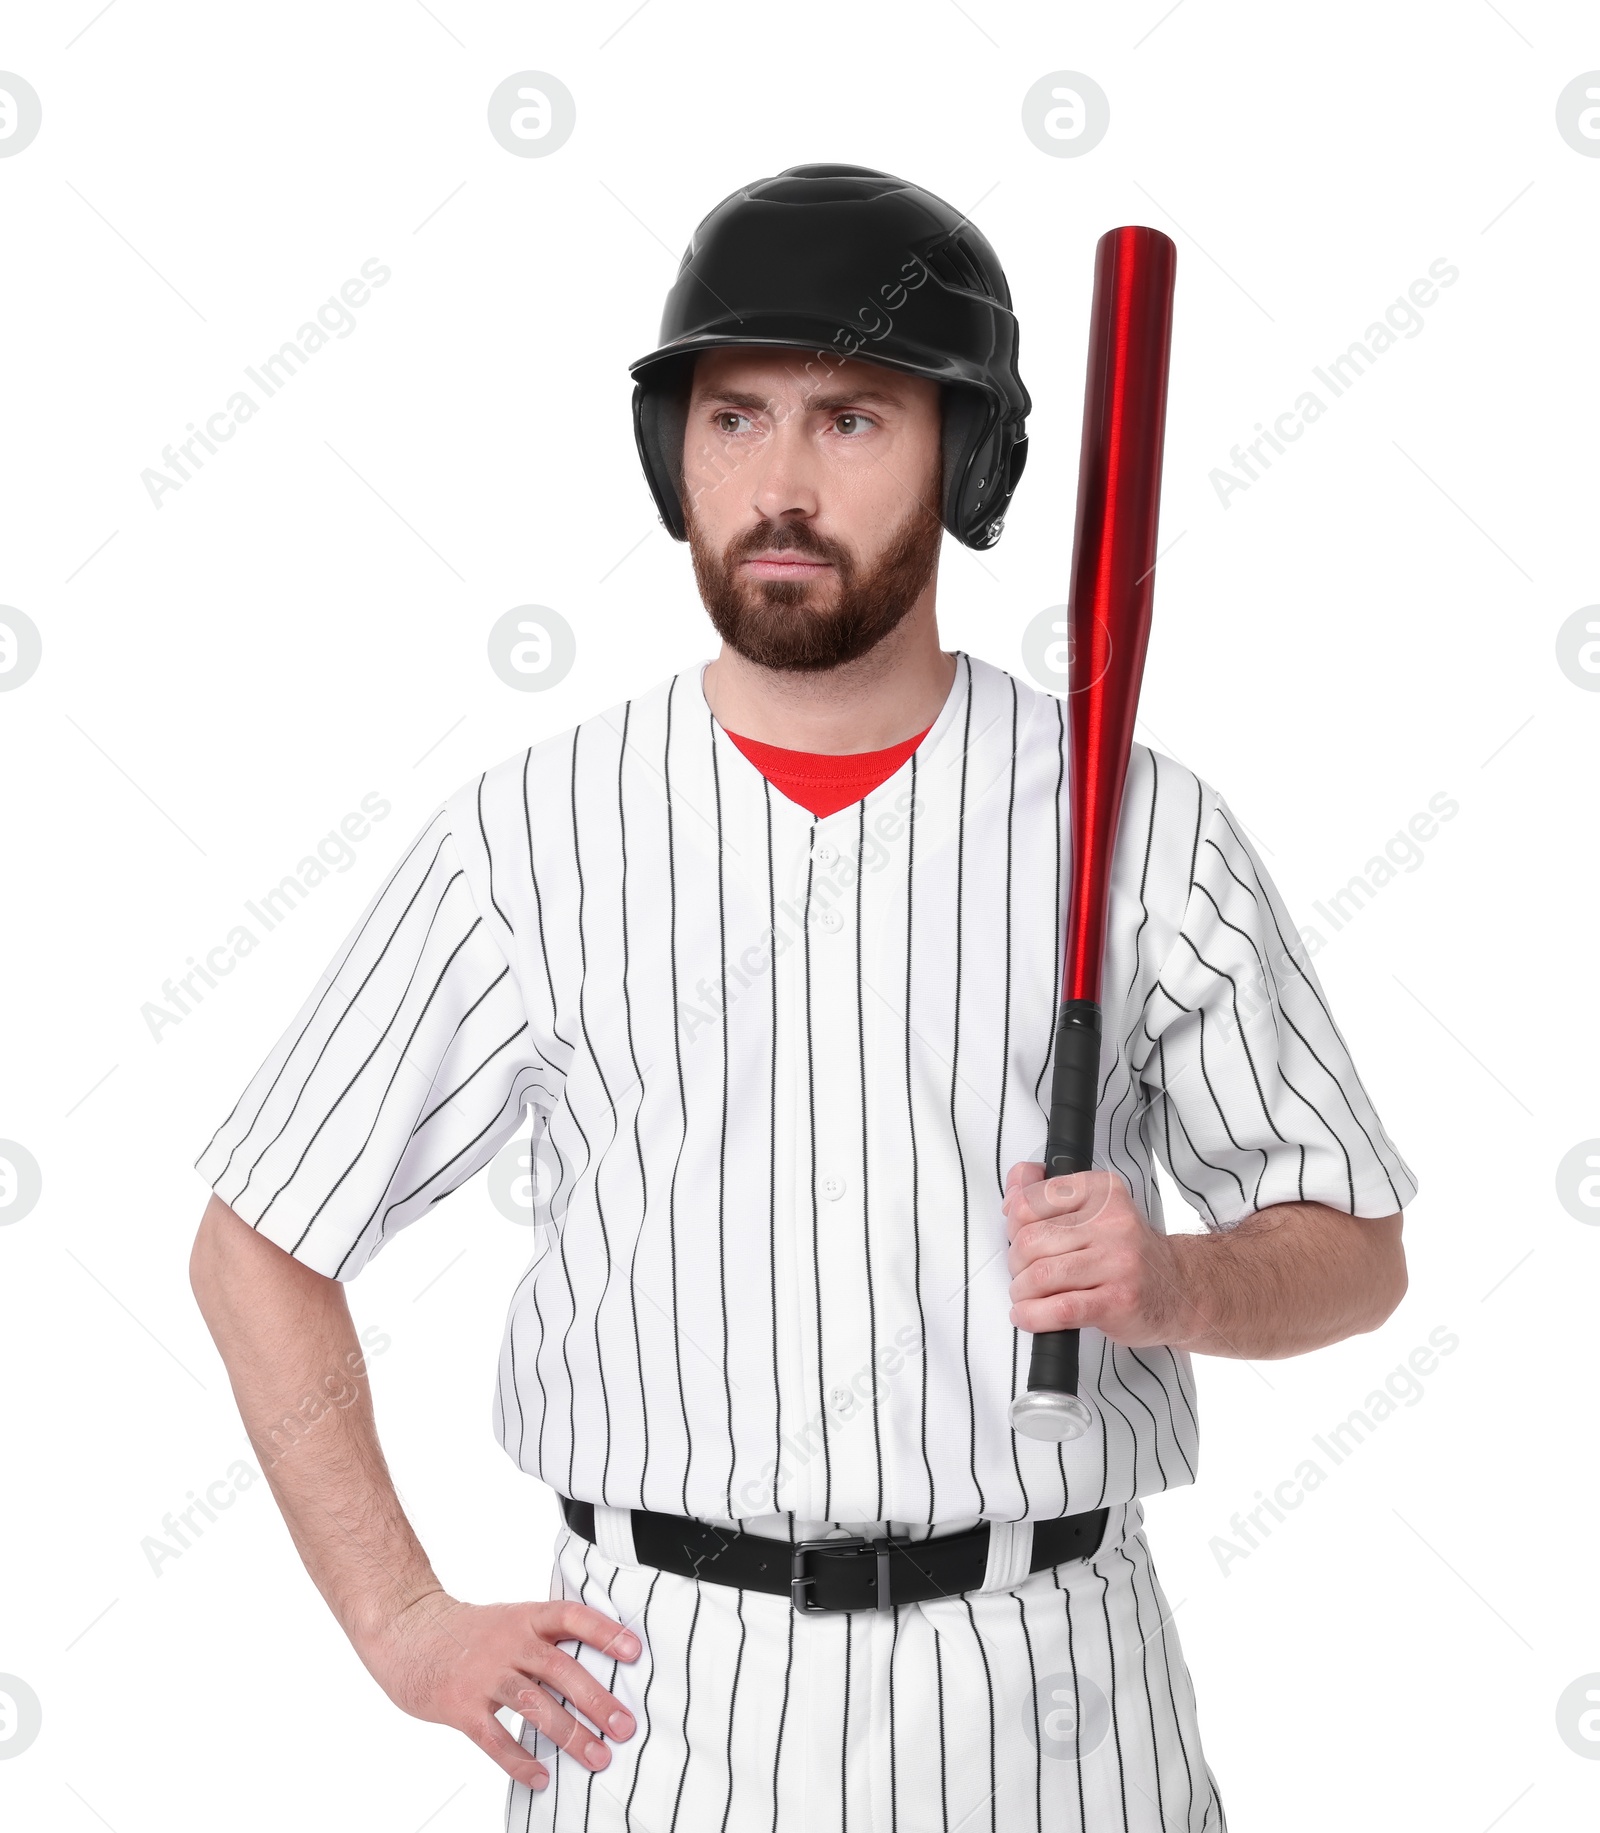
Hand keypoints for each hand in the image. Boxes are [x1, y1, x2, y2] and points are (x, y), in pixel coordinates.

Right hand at [352, 1589, 640, 1792]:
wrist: (407, 1631)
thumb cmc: (467, 1632)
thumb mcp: (508, 1619)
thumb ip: (545, 1638)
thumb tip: (596, 1665)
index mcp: (524, 1617)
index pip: (571, 1616)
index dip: (604, 1631)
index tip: (635, 1652)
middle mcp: (508, 1642)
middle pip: (560, 1668)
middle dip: (597, 1699)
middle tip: (626, 1726)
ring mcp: (483, 1674)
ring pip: (534, 1705)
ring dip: (570, 1734)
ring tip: (597, 1757)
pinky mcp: (460, 1705)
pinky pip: (495, 1738)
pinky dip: (520, 1761)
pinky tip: (542, 1778)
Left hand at [1003, 1163, 1180, 1347]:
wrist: (1179, 1289)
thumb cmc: (1129, 1253)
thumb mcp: (1094, 1209)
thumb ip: (1046, 1192)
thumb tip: (1015, 1181)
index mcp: (1102, 1191)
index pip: (1030, 1201)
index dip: (1012, 1225)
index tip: (1017, 1237)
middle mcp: (1113, 1223)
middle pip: (1030, 1241)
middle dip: (1015, 1263)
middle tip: (1023, 1273)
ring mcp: (1118, 1262)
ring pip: (1040, 1276)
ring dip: (1021, 1293)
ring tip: (1026, 1297)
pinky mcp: (1119, 1301)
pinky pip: (1060, 1309)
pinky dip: (1033, 1316)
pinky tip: (1028, 1315)